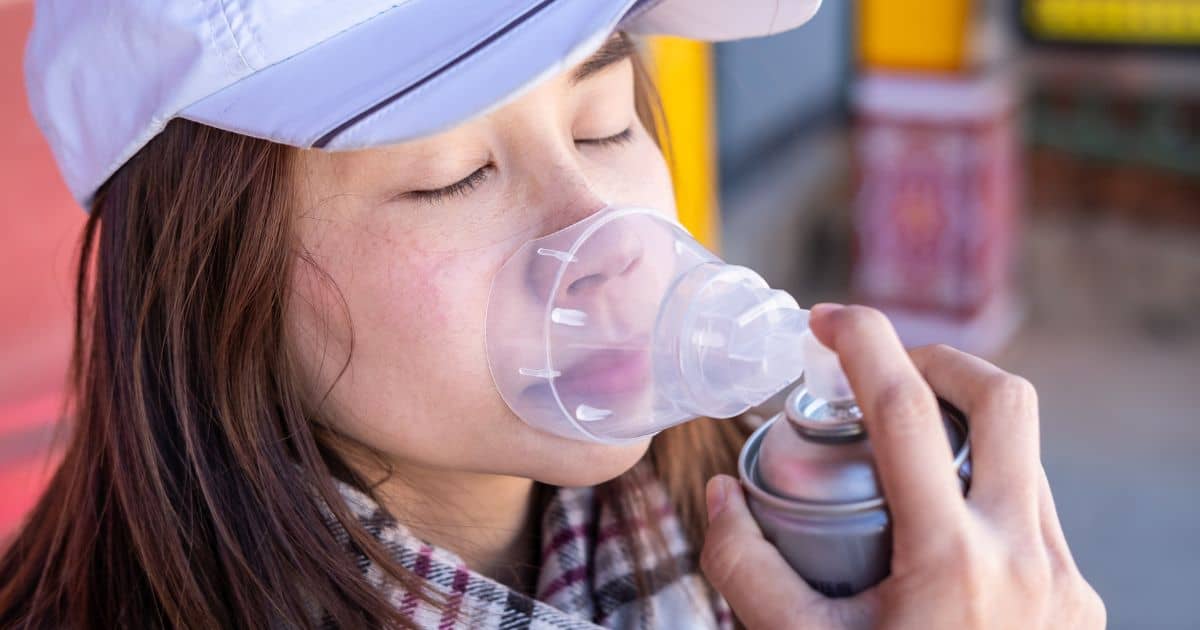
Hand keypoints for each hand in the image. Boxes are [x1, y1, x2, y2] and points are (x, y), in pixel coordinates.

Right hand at [700, 304, 1104, 628]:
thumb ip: (745, 571)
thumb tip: (719, 499)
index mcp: (954, 561)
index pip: (906, 410)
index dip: (861, 342)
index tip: (823, 320)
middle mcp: (1028, 558)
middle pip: (1006, 401)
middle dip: (939, 362)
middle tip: (883, 373)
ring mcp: (1066, 583)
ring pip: (1024, 462)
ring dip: (961, 439)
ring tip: (898, 466)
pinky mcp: (1081, 607)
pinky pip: (1035, 519)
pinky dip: (984, 499)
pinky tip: (938, 540)